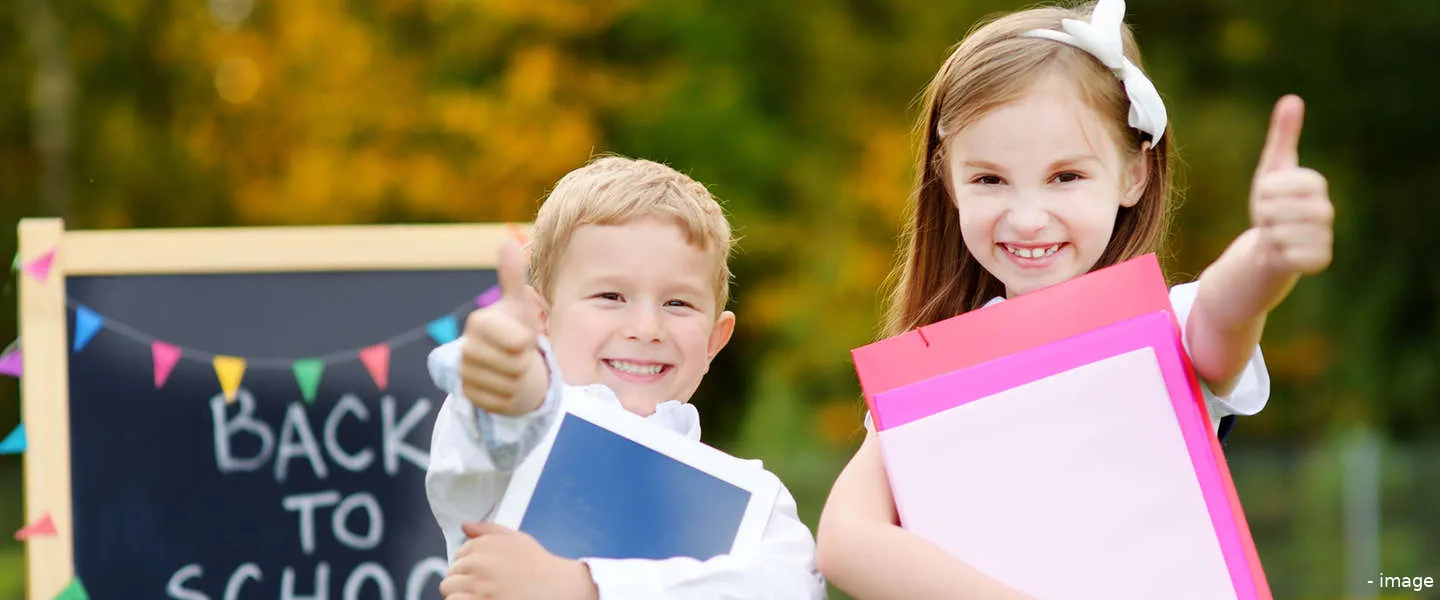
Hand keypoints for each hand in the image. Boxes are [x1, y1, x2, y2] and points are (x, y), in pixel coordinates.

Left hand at [439, 522, 598, 599]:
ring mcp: (478, 587)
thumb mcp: (516, 539)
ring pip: (449, 588)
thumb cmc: (539, 566)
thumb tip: (465, 525)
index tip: (483, 571)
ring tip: (480, 594)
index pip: (459, 553)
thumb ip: (488, 529)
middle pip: (452, 571)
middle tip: (484, 585)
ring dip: (461, 592)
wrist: (556, 588)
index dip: (470, 563)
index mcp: (485, 544)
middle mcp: (478, 564)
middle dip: (464, 578)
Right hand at [460, 240, 547, 415]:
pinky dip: (511, 396)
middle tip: (518, 355)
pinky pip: (502, 401)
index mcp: (479, 323)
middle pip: (516, 365)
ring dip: (519, 380)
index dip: (527, 342)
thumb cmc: (516, 329)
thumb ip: (513, 276)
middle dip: (525, 362)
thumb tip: (506, 240)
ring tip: (512, 368)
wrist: (509, 363)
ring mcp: (465, 373)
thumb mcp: (519, 305)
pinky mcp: (468, 396)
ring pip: (510, 385)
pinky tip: (504, 384)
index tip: (522, 336)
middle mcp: (466, 348)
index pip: (518, 342)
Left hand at [1249, 94, 1333, 276]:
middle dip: (1263, 213)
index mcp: (1315, 184)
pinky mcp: (1319, 259)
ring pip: (1280, 232)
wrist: (1271, 244)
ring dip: (1268, 233)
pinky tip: (1281, 250)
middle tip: (1268, 217)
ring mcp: (1325, 236)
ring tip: (1274, 232)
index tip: (1267, 195)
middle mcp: (1326, 210)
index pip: (1278, 184)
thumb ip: (1283, 136)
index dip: (1265, 191)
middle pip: (1276, 208)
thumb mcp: (1272, 168)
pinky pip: (1289, 254)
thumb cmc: (1272, 202)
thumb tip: (1292, 98)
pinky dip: (1277, 252)